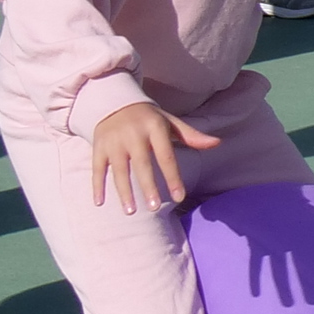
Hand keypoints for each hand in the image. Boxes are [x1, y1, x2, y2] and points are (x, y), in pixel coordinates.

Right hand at [89, 101, 219, 215]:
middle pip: (142, 164)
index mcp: (154, 128)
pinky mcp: (98, 146)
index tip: (179, 197)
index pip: (166, 156)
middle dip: (148, 186)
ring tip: (130, 212)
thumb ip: (191, 135)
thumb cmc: (148, 117)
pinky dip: (97, 185)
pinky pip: (97, 168)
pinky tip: (99, 203)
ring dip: (123, 191)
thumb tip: (217, 143)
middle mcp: (133, 134)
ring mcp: (114, 141)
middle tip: (153, 208)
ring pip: (118, 169)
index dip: (173, 177)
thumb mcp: (169, 122)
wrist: (113, 101)